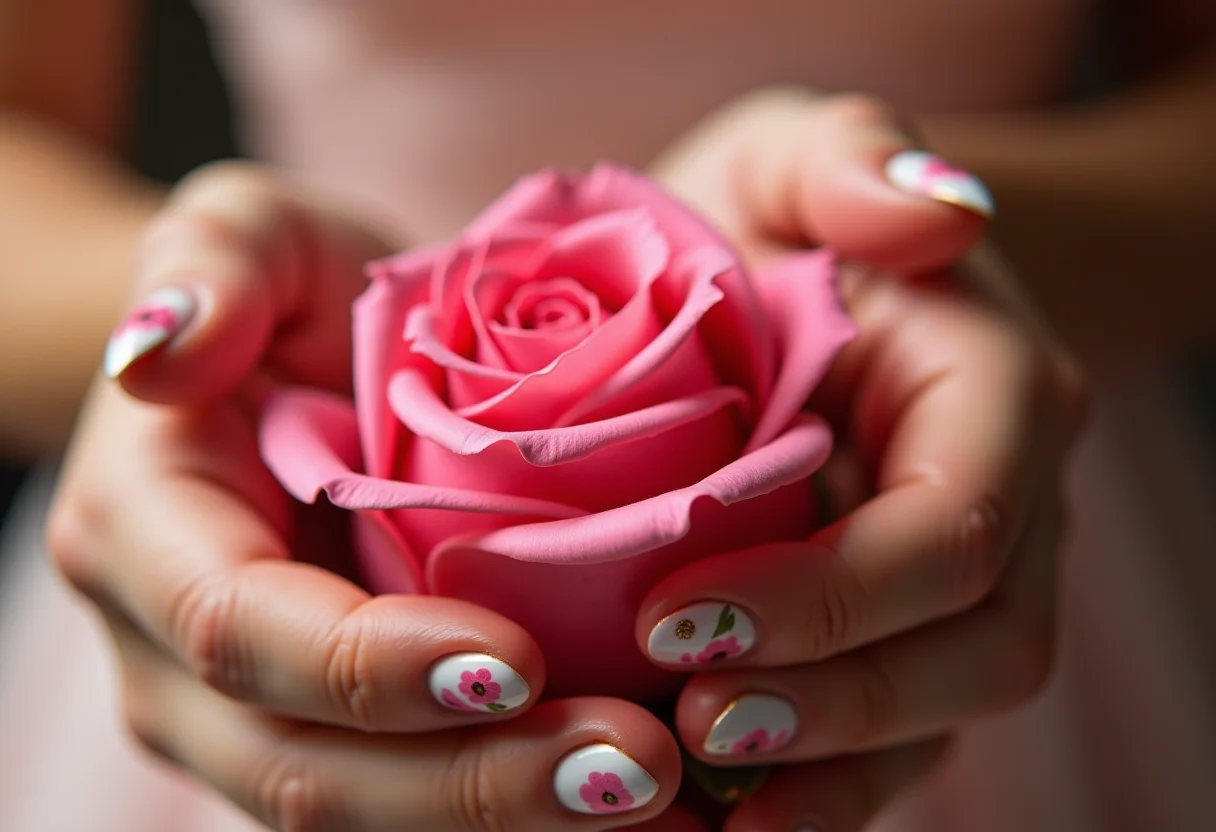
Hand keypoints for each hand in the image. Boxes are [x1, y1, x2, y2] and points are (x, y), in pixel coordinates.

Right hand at [47, 164, 685, 830]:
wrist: (297, 371)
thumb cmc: (285, 298)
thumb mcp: (250, 233)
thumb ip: (211, 264)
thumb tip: (160, 347)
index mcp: (146, 536)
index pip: (242, 629)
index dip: (370, 664)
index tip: (518, 659)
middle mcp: (179, 659)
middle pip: (307, 767)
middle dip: (473, 784)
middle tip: (635, 766)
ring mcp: (256, 715)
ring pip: (369, 814)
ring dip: (513, 823)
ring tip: (663, 804)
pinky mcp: (338, 733)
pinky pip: (417, 804)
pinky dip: (520, 820)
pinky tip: (644, 811)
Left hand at [644, 89, 1087, 830]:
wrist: (768, 281)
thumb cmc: (774, 218)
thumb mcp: (795, 153)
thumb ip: (857, 158)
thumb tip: (945, 209)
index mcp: (990, 398)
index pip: (955, 528)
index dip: (836, 595)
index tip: (681, 615)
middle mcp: (998, 507)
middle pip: (970, 650)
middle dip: (839, 708)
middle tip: (690, 721)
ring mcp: (948, 585)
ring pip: (932, 716)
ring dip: (826, 776)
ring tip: (699, 811)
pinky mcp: (883, 630)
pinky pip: (876, 735)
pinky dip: (804, 786)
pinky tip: (711, 813)